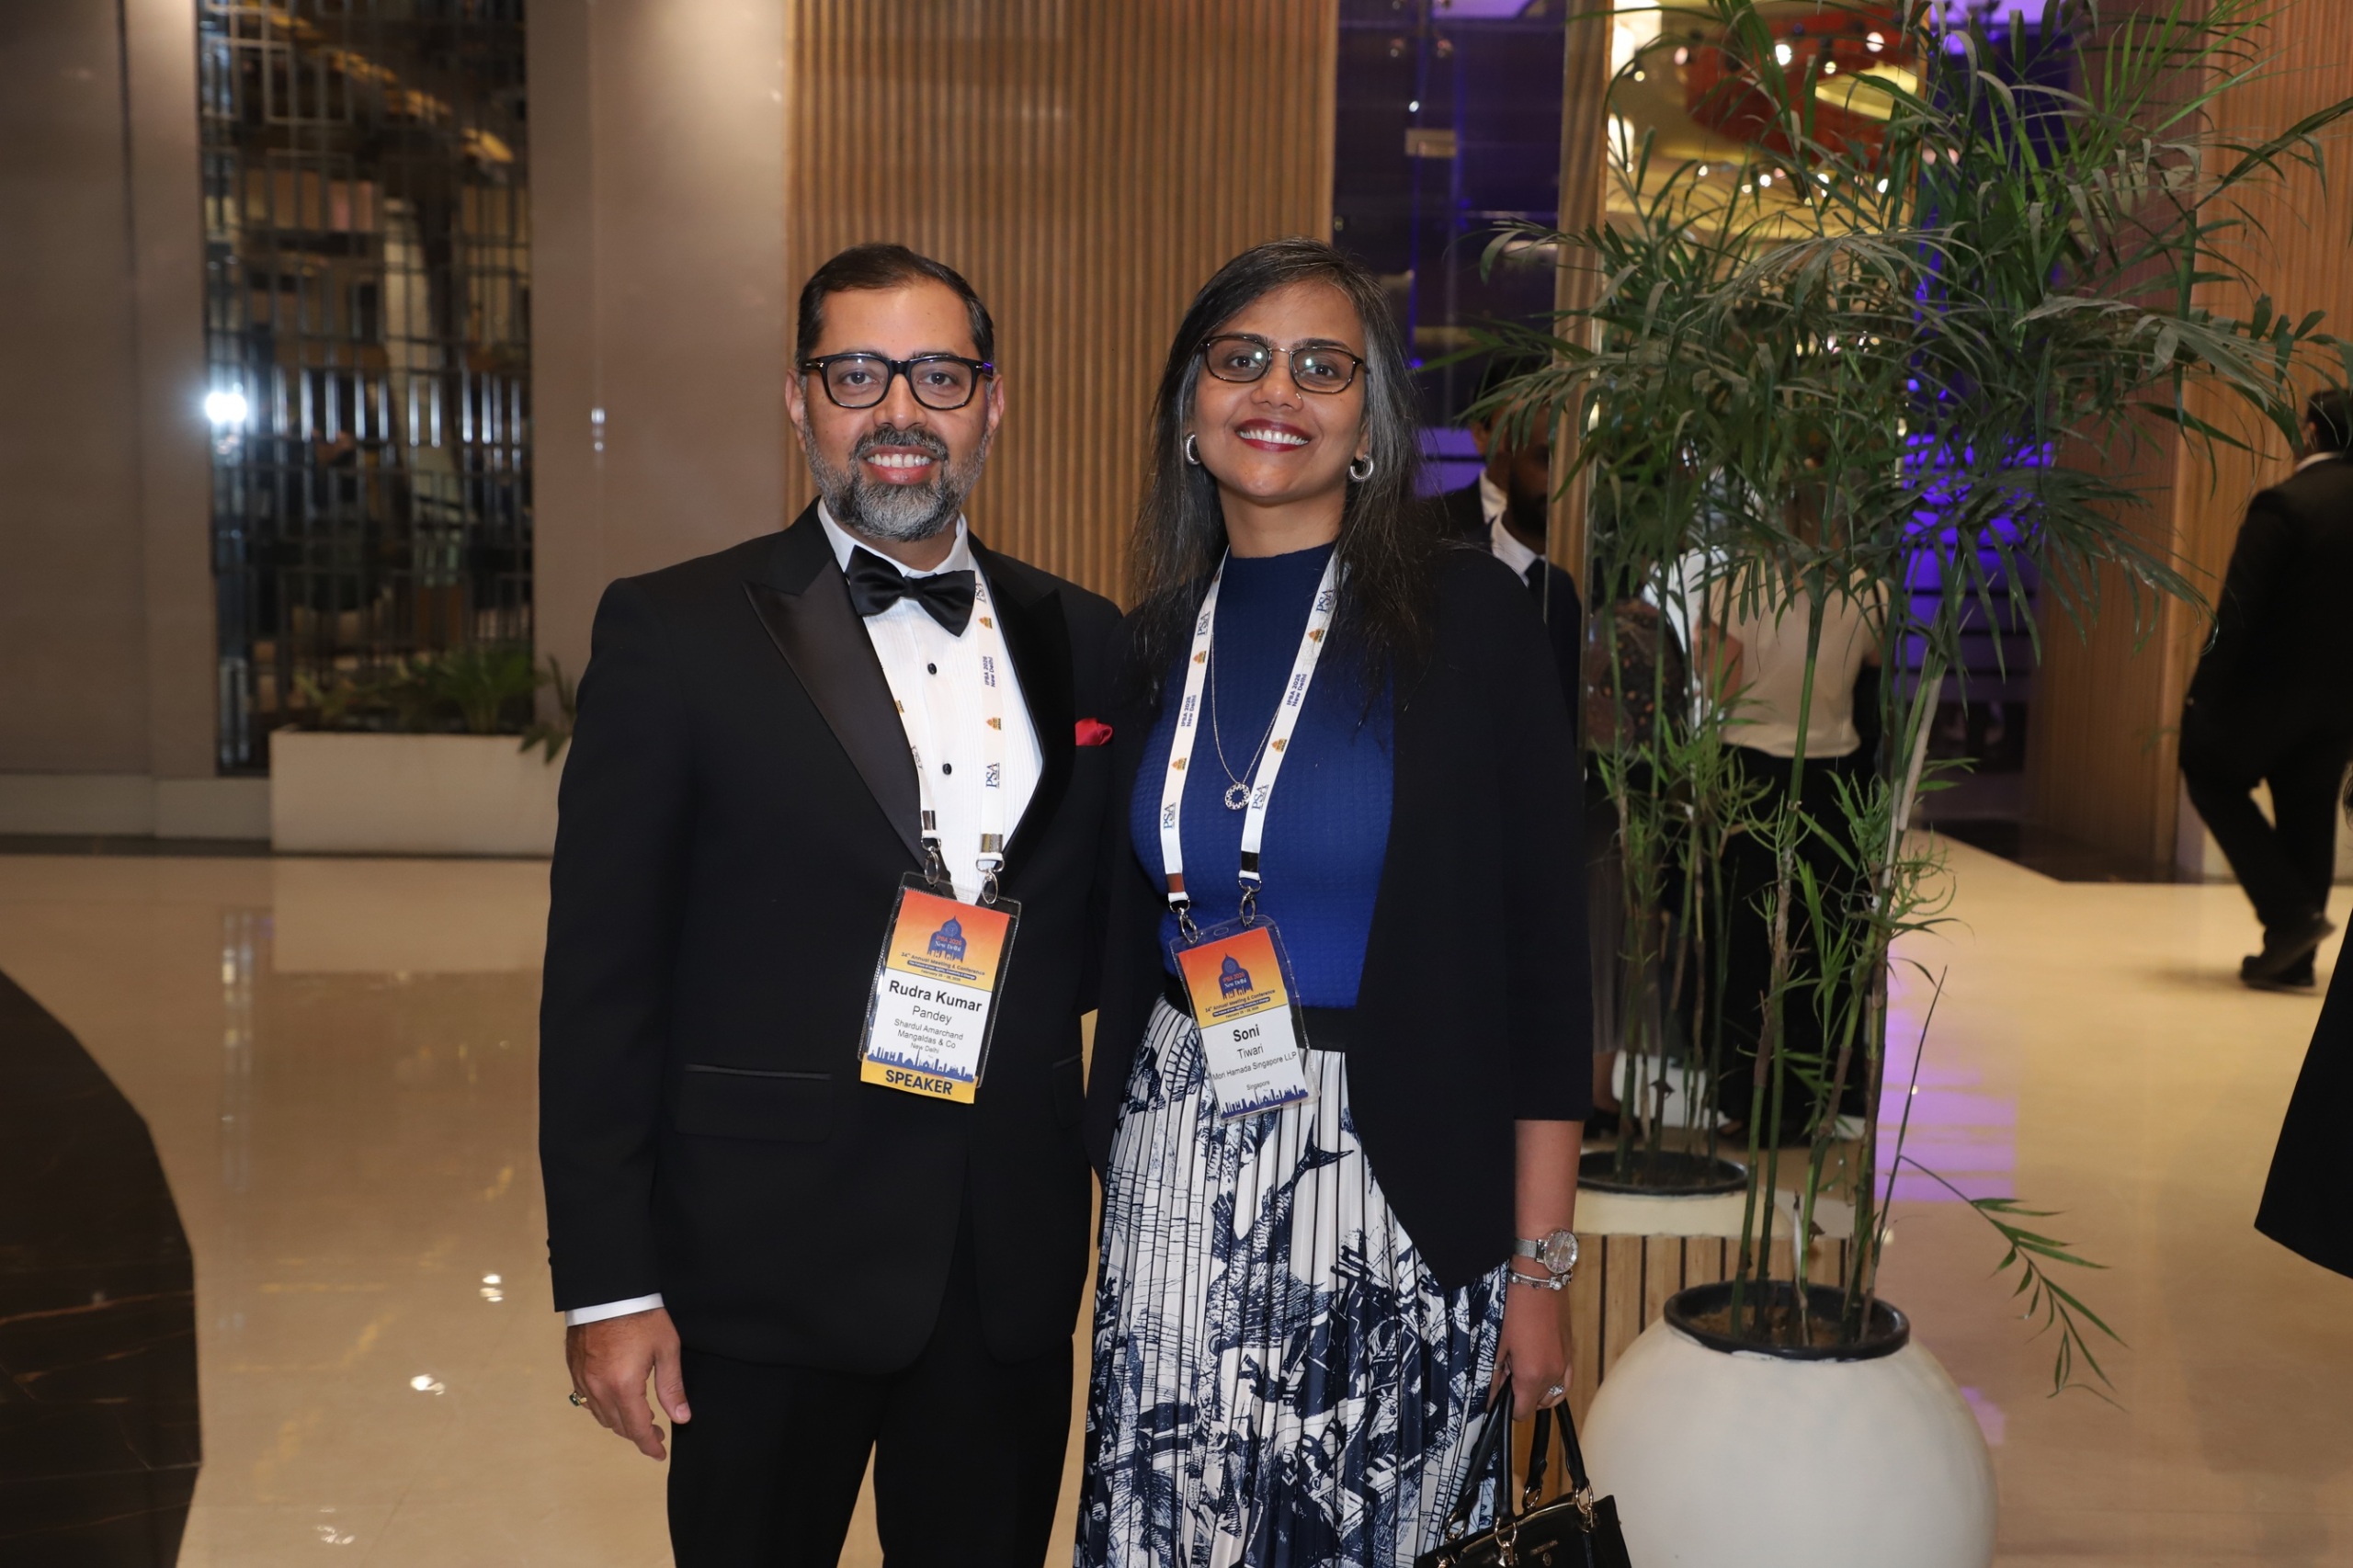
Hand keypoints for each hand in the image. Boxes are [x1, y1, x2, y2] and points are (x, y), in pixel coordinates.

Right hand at [566, 1307, 688, 1459]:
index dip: (650, 1445)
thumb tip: (681, 1417)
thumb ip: (672, 1387)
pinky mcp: (574, 1369)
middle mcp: (598, 1388)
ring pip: (601, 1416)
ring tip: (639, 1416)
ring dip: (620, 1422)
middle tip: (656, 1432)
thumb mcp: (666, 1349)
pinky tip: (616, 1400)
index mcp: (623, 1386)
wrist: (607, 1289)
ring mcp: (582, 1380)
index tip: (660, 1453)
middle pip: (618, 1426)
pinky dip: (603, 1408)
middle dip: (638, 1434)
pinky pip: (587, 1400)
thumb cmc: (640, 1315)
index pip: (638, 1429)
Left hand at [1495, 1278, 1570, 1417]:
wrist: (1538, 1279)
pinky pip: (1565, 1381)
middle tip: (1507, 1372)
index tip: (1497, 1393)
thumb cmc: (1515, 1307)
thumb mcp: (1496, 1343)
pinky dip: (1554, 1383)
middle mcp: (1554, 1374)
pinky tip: (1540, 1369)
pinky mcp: (1570, 1352)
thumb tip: (1489, 1397)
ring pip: (1553, 1395)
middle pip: (1538, 1404)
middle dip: (1521, 1396)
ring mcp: (1565, 1363)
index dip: (1506, 1407)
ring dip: (1538, 1391)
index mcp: (1533, 1375)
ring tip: (1522, 1370)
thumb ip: (1493, 1376)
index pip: (1522, 1411)